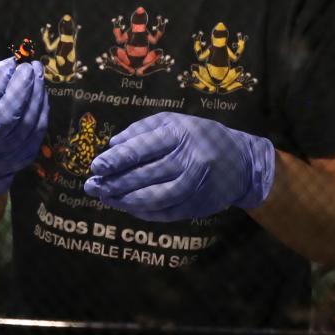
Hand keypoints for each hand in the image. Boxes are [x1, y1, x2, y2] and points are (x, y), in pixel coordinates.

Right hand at [0, 57, 47, 195]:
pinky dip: (42, 107)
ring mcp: (6, 154)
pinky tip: (41, 91)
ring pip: (27, 122)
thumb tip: (11, 64)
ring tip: (37, 72)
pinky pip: (39, 129)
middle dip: (20, 88)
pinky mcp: (25, 156)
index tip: (9, 63)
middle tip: (27, 67)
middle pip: (6, 117)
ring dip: (36, 93)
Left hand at [83, 111, 275, 221]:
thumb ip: (141, 130)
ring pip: (155, 198)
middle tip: (91, 186)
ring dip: (125, 201)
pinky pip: (166, 212)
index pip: (142, 148)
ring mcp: (196, 185)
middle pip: (145, 175)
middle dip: (114, 182)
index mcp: (180, 134)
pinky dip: (144, 212)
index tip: (95, 166)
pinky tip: (127, 207)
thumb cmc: (198, 136)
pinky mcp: (200, 205)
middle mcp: (190, 159)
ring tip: (105, 197)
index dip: (116, 160)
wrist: (242, 161)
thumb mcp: (173, 122)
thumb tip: (111, 146)